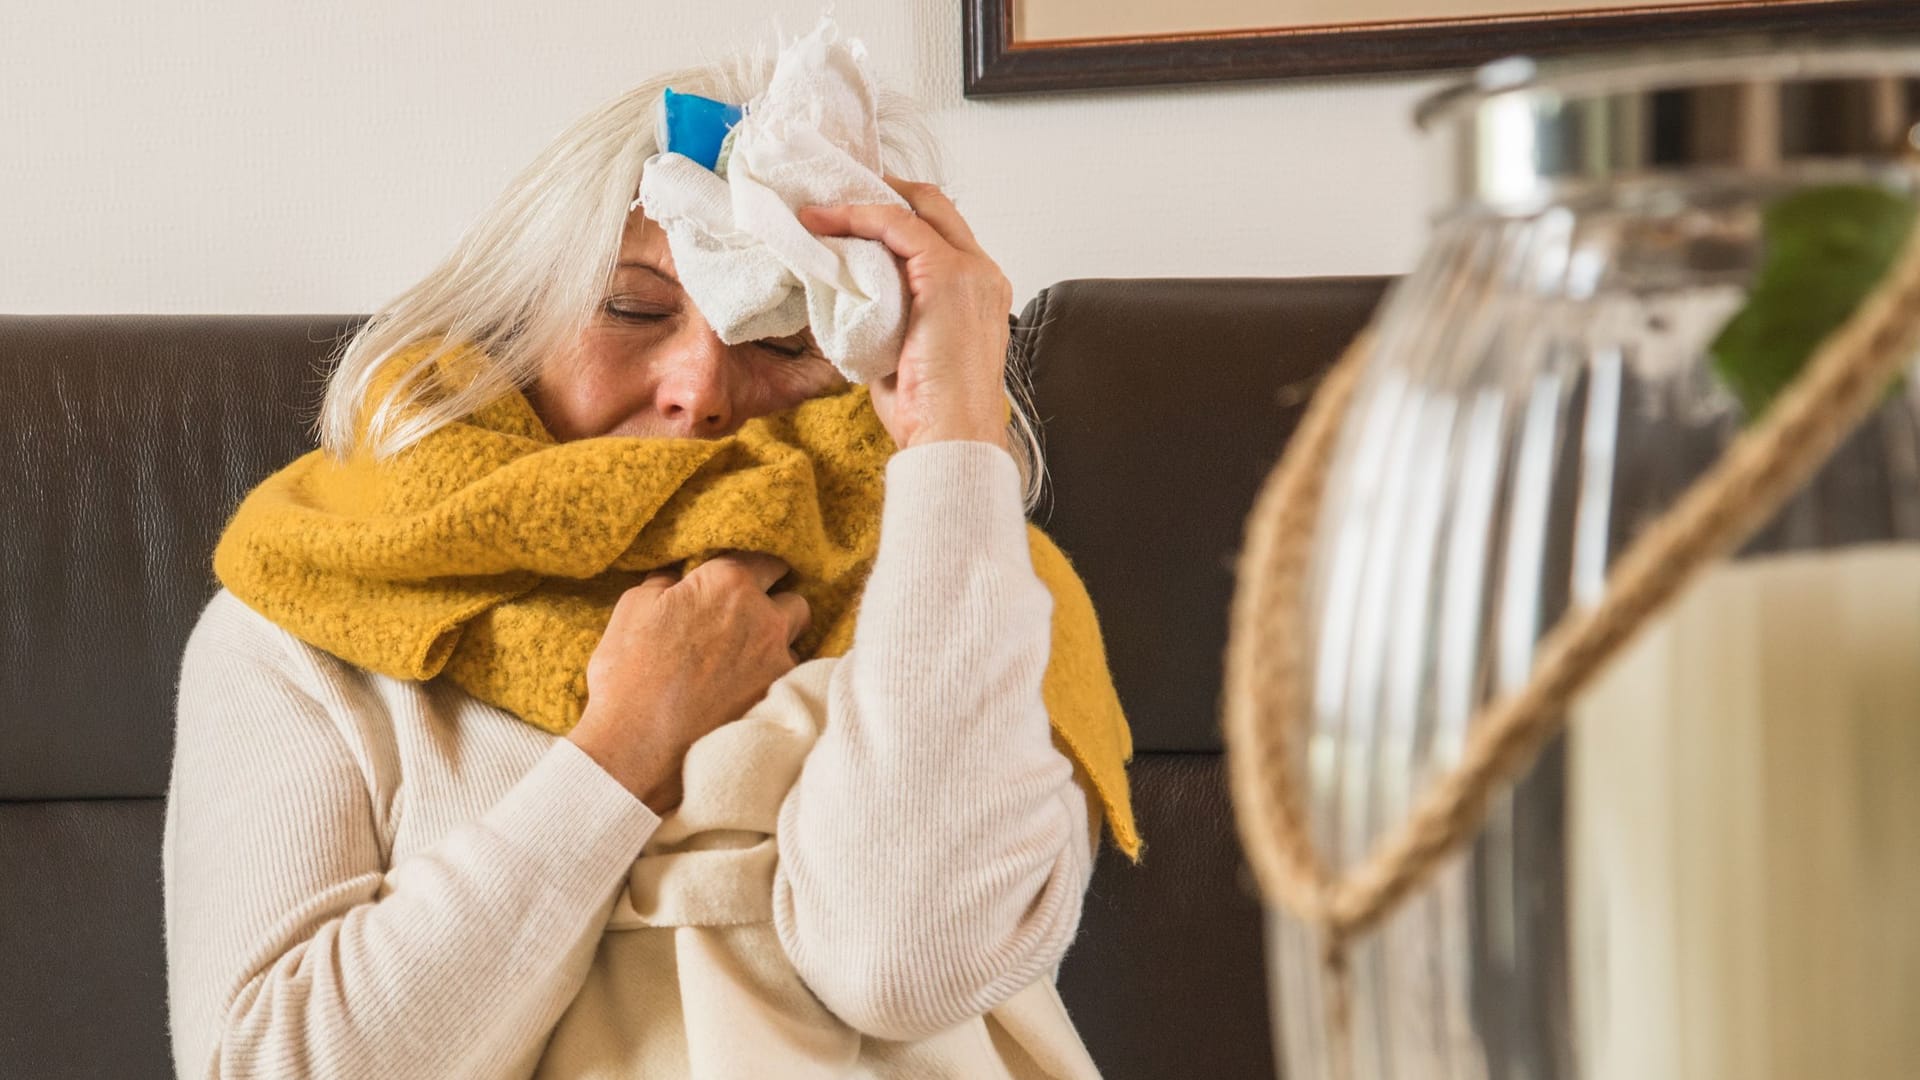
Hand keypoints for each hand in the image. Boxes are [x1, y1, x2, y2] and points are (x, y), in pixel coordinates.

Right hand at [566, 552, 809, 810]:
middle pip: (794, 599)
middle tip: (748, 621)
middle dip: (777, 606)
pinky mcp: (780, 698)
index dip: (758, 568)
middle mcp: (764, 616)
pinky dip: (775, 680)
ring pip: (796, 642)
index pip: (767, 559)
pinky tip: (748, 691)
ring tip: (746, 662)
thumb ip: (666, 583)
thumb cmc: (628, 675)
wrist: (638, 749)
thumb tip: (678, 576)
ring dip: (777, 645)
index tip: (748, 578)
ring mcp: (778, 659)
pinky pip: (791, 679)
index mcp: (729, 583)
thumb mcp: (633, 608)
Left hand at [797, 176, 1012, 450]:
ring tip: (817, 210)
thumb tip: (849, 296)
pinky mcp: (947, 275)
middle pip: (933, 206)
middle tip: (832, 192)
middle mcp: (982, 274)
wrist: (952, 437)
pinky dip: (856, 217)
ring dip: (860, 203)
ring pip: (913, 210)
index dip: (898, 213)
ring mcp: (970, 271)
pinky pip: (896, 225)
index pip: (941, 231)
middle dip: (883, 191)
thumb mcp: (906, 350)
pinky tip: (822, 223)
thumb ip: (891, 315)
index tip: (853, 212)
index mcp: (979, 292)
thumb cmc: (931, 413)